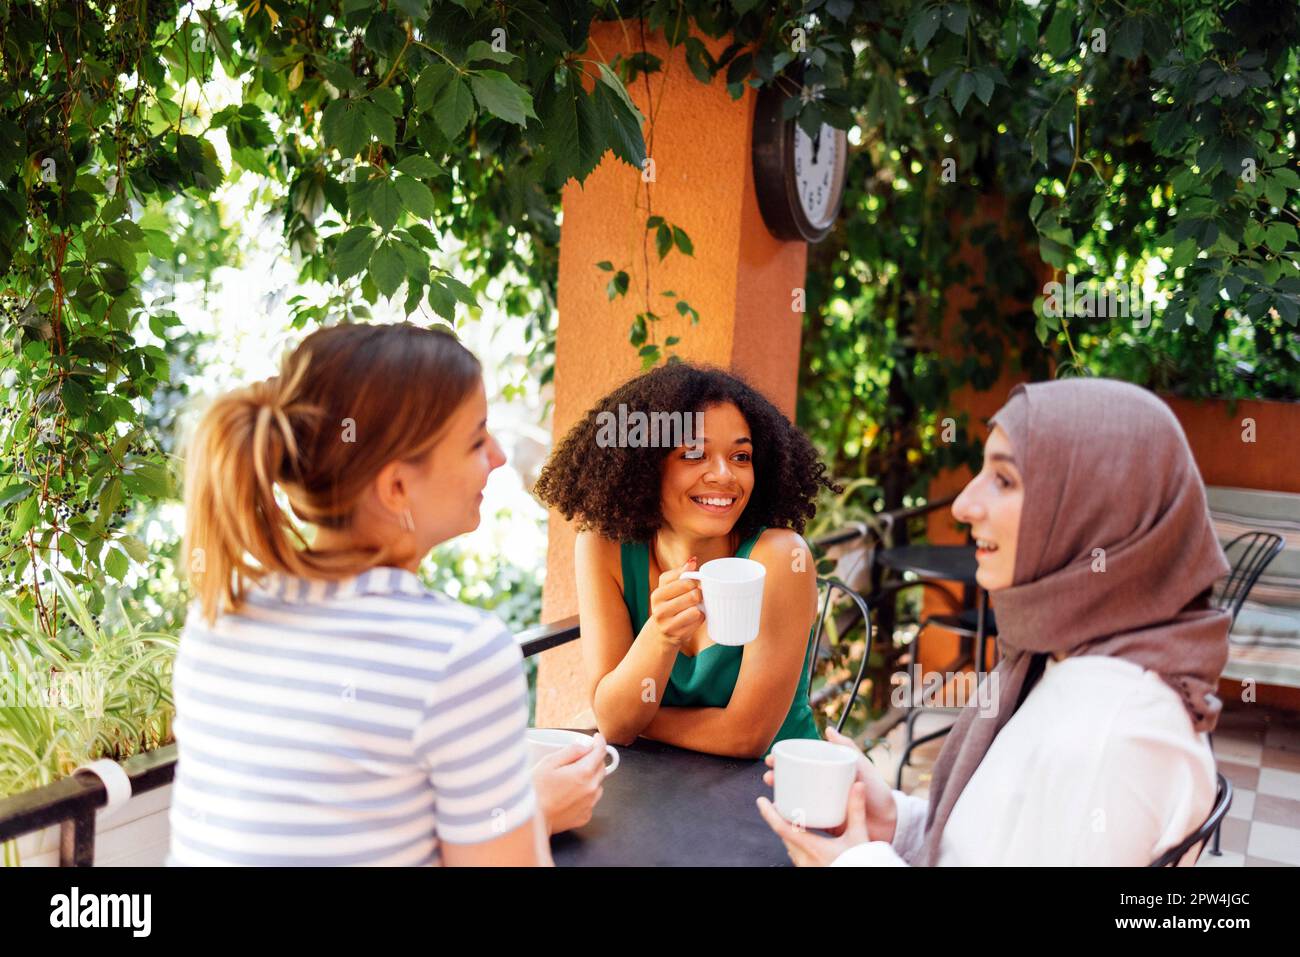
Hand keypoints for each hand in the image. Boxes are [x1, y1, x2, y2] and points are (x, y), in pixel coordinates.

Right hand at [532, 734, 608, 834]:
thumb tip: (586, 747)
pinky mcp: (585, 816)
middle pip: (601, 767)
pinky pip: (591, 800)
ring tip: (571, 779)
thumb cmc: (536, 791)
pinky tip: (568, 795)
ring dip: (590, 778)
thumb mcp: (548, 762)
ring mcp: (590, 804)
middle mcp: (591, 788)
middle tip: (578, 758)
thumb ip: (570, 751)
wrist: (531, 821)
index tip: (596, 738)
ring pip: (598, 784)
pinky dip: (584, 794)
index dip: (599, 742)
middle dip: (594, 759)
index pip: (600, 752)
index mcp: (584, 772)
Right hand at [649, 557, 703, 645]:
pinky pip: (699, 620)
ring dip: (700, 606)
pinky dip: (700, 617)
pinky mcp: (679, 635)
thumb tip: (693, 560)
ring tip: (694, 607)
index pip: (685, 582)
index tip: (694, 584)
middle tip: (696, 596)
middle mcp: (659, 610)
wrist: (662, 632)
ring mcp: (668, 624)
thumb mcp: (668, 587)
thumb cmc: (668, 605)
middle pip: (693, 594)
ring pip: (696, 608)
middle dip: (699, 594)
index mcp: (657, 595)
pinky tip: (693, 618)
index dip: (694, 581)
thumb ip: (680, 573)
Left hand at [756, 781, 870, 866]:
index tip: (760, 800)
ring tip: (790, 817)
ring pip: (789, 846)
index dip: (768, 813)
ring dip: (787, 831)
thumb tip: (858, 785)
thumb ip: (856, 810)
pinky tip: (803, 836)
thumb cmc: (860, 862)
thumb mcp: (859, 836)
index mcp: (811, 847)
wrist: (864, 877)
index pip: (781, 828)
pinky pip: (796, 854)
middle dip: (779, 819)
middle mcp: (803, 859)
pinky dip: (795, 842)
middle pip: (783, 835)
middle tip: (779, 803)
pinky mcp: (809, 870)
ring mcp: (804, 867)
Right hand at [760, 726, 897, 843]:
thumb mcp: (862, 765)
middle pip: (793, 782)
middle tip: (769, 777)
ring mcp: (822, 806)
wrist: (889, 821)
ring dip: (780, 798)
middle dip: (777, 779)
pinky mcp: (824, 824)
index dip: (783, 761)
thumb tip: (828, 729)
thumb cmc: (877, 791)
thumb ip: (847, 747)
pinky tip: (781, 816)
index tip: (772, 758)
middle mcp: (821, 789)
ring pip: (795, 800)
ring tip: (773, 796)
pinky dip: (790, 818)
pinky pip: (804, 821)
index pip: (800, 765)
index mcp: (827, 774)